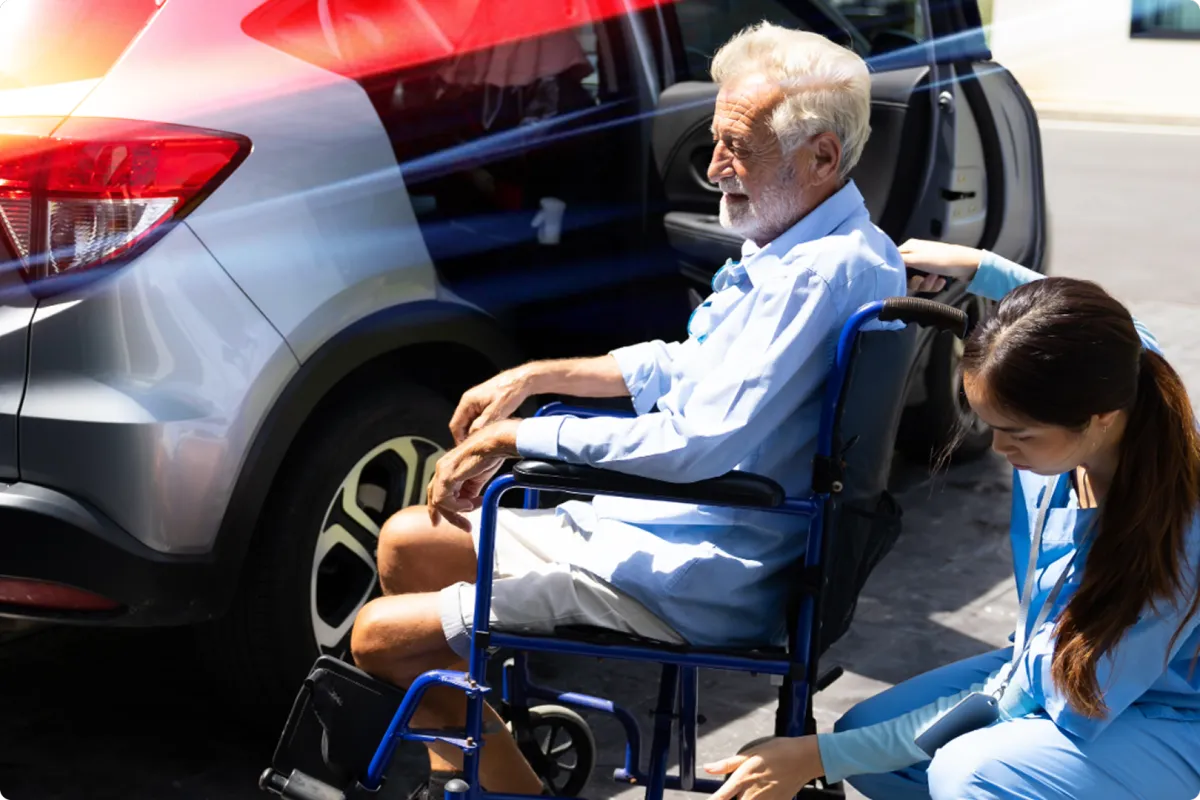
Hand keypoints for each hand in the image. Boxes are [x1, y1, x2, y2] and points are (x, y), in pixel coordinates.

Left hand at [426, 420, 519, 529]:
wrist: (494, 445)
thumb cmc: (489, 455)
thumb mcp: (477, 479)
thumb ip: (470, 492)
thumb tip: (469, 504)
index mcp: (448, 469)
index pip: (437, 492)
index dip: (441, 509)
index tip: (455, 519)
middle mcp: (442, 469)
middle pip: (434, 498)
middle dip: (445, 515)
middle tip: (463, 525)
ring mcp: (442, 472)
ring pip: (439, 502)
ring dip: (456, 512)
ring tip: (472, 508)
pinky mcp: (446, 476)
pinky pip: (444, 499)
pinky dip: (457, 506)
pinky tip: (469, 503)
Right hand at [449, 368, 534, 445]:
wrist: (521, 380)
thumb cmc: (510, 392)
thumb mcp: (497, 411)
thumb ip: (482, 424)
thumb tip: (472, 436)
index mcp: (467, 401)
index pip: (455, 425)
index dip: (459, 439)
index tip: (467, 449)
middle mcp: (468, 401)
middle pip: (461, 424)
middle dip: (468, 436)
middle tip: (478, 447)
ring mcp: (475, 402)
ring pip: (470, 422)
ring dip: (476, 431)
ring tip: (486, 440)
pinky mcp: (483, 404)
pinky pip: (478, 418)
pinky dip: (482, 426)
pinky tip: (491, 431)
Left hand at [704, 736, 823, 799]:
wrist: (804, 759)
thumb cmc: (778, 752)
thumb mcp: (749, 753)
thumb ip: (727, 764)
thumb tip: (707, 768)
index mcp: (742, 780)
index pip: (720, 798)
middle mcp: (752, 796)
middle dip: (735, 797)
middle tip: (741, 786)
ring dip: (746, 798)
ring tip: (756, 786)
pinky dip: (759, 799)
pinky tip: (765, 790)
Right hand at [899, 239, 984, 293]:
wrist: (968, 265)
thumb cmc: (942, 260)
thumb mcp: (917, 259)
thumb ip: (900, 261)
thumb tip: (885, 264)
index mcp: (910, 247)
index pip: (895, 261)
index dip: (899, 272)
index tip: (906, 277)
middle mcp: (916, 254)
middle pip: (906, 274)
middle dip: (916, 281)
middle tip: (923, 280)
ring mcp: (926, 263)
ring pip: (917, 281)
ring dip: (926, 284)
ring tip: (936, 279)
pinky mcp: (935, 272)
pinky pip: (928, 283)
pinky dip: (934, 284)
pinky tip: (941, 281)